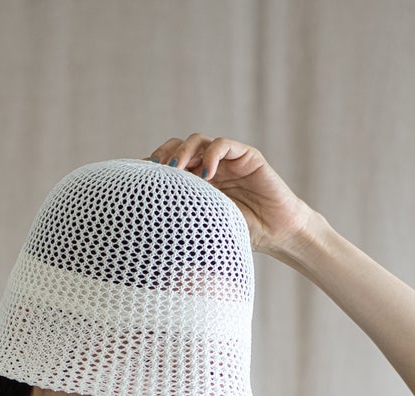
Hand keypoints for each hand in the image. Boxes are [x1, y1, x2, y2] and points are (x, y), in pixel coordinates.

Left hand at [146, 133, 319, 256]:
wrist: (276, 234)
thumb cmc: (241, 235)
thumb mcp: (204, 226)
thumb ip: (183, 216)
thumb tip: (149, 222)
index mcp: (194, 182)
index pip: (167, 163)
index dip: (151, 166)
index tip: (138, 179)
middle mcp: (208, 166)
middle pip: (178, 147)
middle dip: (163, 155)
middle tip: (155, 171)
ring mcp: (227, 159)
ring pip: (197, 141)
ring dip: (183, 152)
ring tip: (175, 169)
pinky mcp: (246, 156)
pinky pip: (223, 145)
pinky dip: (212, 155)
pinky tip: (206, 174)